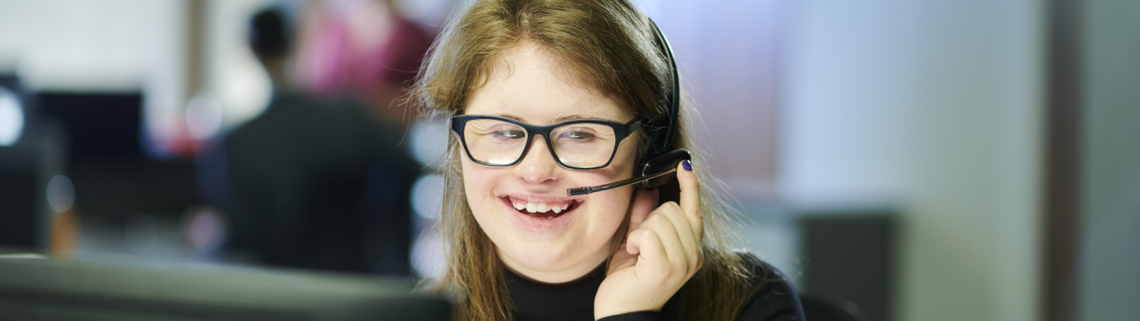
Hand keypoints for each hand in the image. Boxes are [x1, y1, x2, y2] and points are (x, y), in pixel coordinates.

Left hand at [594, 160, 702, 318]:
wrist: (621, 313)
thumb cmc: (629, 281)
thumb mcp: (636, 242)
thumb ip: (644, 217)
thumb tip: (649, 190)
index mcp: (692, 249)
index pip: (694, 209)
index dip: (690, 185)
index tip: (684, 166)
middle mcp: (693, 256)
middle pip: (670, 209)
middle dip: (648, 220)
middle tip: (640, 245)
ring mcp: (681, 262)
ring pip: (658, 219)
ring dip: (639, 232)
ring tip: (637, 253)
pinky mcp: (664, 267)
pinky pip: (647, 233)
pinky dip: (634, 240)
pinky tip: (632, 255)